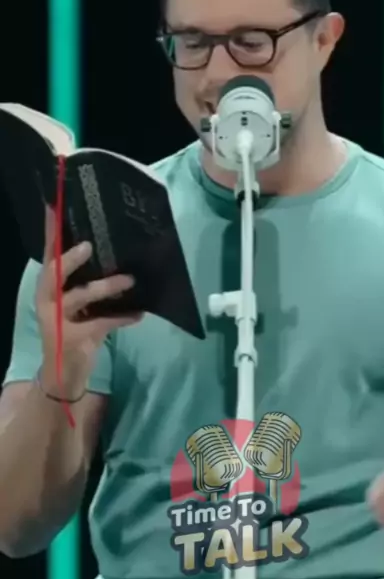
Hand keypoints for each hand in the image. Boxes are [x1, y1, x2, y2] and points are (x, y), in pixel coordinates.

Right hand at [36, 207, 142, 395]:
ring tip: (130, 279)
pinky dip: (123, 317)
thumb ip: (88, 279)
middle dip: (70, 259)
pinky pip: (102, 324)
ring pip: (79, 297)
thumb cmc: (74, 329)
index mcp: (48, 286)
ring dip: (106, 286)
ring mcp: (57, 320)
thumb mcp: (78, 302)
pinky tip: (140, 313)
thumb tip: (118, 250)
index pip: (49, 253)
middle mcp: (48, 299)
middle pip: (53, 273)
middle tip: (89, 245)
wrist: (64, 374)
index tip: (54, 205)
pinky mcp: (72, 339)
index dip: (50, 230)